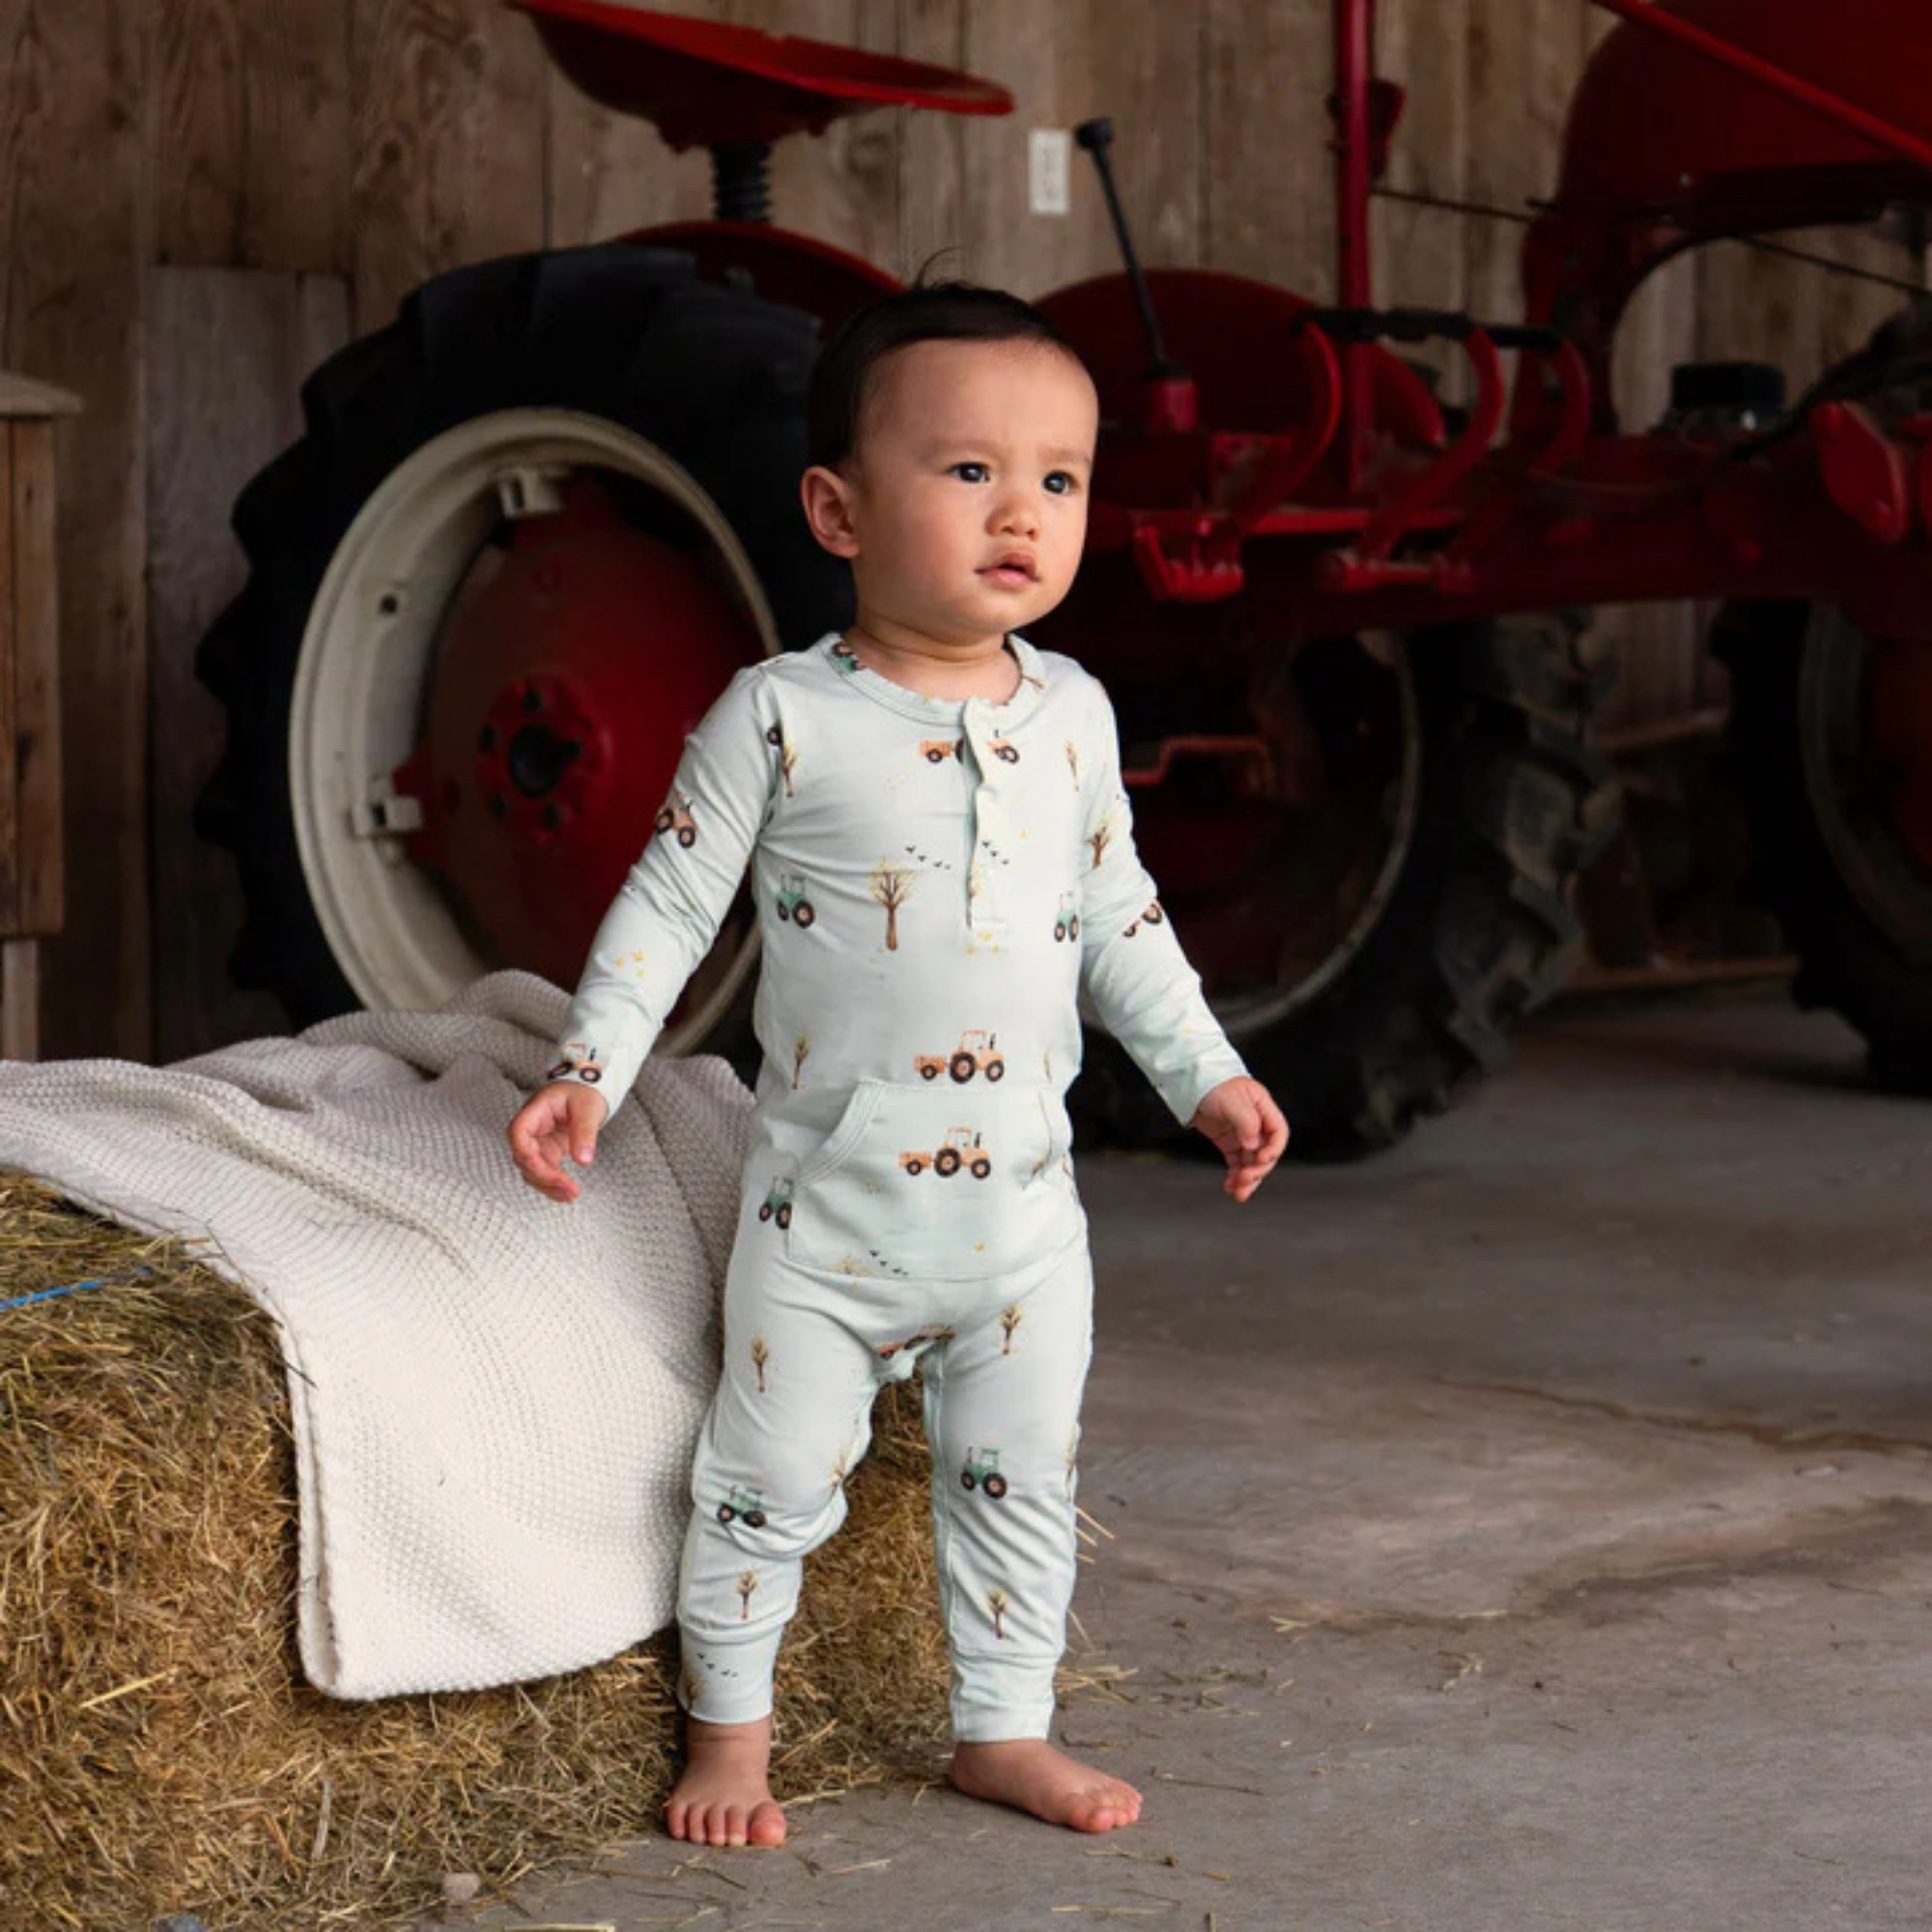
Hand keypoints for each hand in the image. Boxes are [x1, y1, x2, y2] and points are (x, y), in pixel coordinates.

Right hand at [508, 1081, 608, 1203]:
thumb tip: (584, 1160)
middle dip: (544, 1177)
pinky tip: (567, 1194)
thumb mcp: (588, 1109)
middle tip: (569, 1189)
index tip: (551, 1172)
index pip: (518, 1134)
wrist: (585, 1091)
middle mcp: (530, 1129)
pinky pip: (543, 1173)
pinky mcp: (546, 1152)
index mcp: (534, 1112)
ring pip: (531, 1171)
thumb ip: (585, 1132)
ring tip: (571, 1195)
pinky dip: (553, 1185)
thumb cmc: (583, 1093)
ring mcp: (536, 1143)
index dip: (528, 1156)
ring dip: (548, 1186)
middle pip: (523, 1158)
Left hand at [1190, 1077, 1289, 1201]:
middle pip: (1266, 1152)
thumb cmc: (1215, 1084)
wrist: (1194, 1084)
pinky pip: (1238, 1164)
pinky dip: (1235, 1177)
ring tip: (1238, 1193)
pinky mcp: (1231, 1144)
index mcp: (1264, 1109)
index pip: (1278, 1133)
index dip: (1273, 1149)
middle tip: (1245, 1179)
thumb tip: (1253, 1144)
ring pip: (1252, 1163)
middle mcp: (1258, 1125)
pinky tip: (1230, 1187)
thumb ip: (1245, 1121)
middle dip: (1257, 1169)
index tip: (1260, 1159)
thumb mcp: (1231, 1099)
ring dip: (1247, 1179)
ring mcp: (1244, 1135)